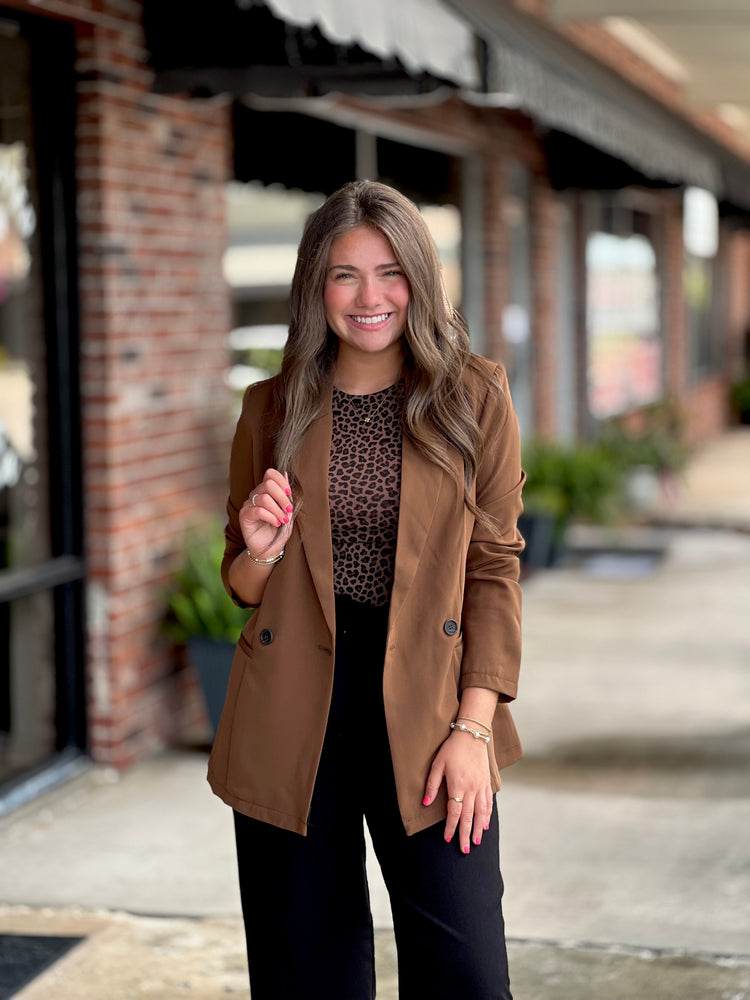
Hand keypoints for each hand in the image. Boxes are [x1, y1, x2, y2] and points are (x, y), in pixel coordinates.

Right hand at [239, 468, 293, 559]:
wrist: (270, 549)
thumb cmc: (279, 530)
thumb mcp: (287, 511)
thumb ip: (287, 494)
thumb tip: (286, 473)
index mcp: (266, 491)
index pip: (270, 474)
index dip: (281, 480)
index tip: (289, 493)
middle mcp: (255, 495)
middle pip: (268, 484)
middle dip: (282, 497)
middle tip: (289, 510)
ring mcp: (248, 505)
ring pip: (264, 498)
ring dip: (278, 510)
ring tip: (283, 520)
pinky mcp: (244, 516)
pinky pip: (258, 511)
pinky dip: (270, 517)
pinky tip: (276, 524)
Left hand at [422, 730, 493, 853]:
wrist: (472, 735)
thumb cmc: (452, 749)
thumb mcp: (437, 764)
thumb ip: (432, 785)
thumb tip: (426, 802)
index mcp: (458, 785)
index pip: (454, 812)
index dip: (451, 827)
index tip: (448, 839)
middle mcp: (471, 789)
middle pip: (469, 817)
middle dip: (465, 834)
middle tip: (464, 850)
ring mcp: (481, 786)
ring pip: (481, 813)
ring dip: (478, 829)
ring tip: (476, 842)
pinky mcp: (487, 782)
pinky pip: (488, 803)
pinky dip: (487, 816)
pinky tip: (485, 825)